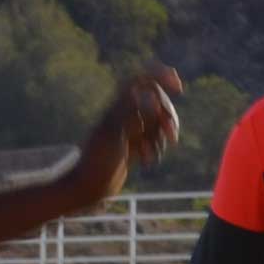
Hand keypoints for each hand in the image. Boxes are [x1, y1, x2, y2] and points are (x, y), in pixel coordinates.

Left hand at [63, 64, 185, 211]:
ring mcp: (128, 129)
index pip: (142, 78)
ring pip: (157, 122)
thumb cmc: (96, 162)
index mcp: (117, 106)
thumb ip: (133, 113)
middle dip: (168, 118)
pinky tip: (146, 162)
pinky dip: (156, 148)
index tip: (178, 88)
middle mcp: (122, 113)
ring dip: (160, 138)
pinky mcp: (131, 144)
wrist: (85, 187)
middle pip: (157, 101)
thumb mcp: (115, 136)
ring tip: (150, 156)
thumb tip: (152, 96)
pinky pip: (153, 139)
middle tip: (172, 136)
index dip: (162, 76)